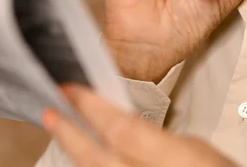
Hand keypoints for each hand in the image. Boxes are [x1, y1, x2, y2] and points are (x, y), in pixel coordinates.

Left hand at [42, 85, 236, 166]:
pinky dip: (91, 164)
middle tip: (50, 109)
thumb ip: (158, 141)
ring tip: (63, 128)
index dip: (90, 106)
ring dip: (74, 150)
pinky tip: (85, 156)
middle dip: (68, 131)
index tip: (70, 87)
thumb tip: (126, 127)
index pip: (119, 129)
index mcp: (168, 161)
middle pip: (94, 156)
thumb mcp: (197, 152)